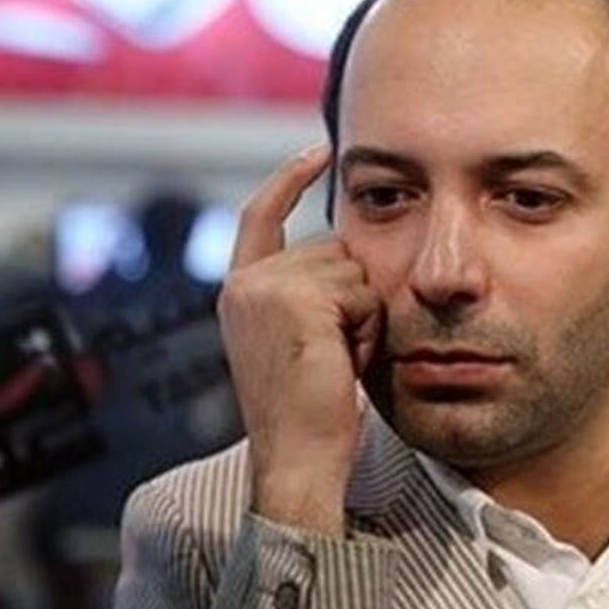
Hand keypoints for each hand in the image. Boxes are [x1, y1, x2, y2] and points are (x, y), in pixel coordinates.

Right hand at [218, 144, 379, 535]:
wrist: (299, 458)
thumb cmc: (312, 411)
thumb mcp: (301, 340)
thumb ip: (309, 293)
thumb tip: (347, 254)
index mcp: (240, 290)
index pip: (263, 215)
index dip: (291, 179)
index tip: (320, 150)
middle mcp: (245, 282)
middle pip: (334, 250)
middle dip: (354, 298)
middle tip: (336, 355)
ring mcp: (266, 288)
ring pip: (353, 270)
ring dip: (363, 316)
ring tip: (338, 361)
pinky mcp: (294, 300)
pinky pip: (361, 291)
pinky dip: (368, 327)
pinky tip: (344, 362)